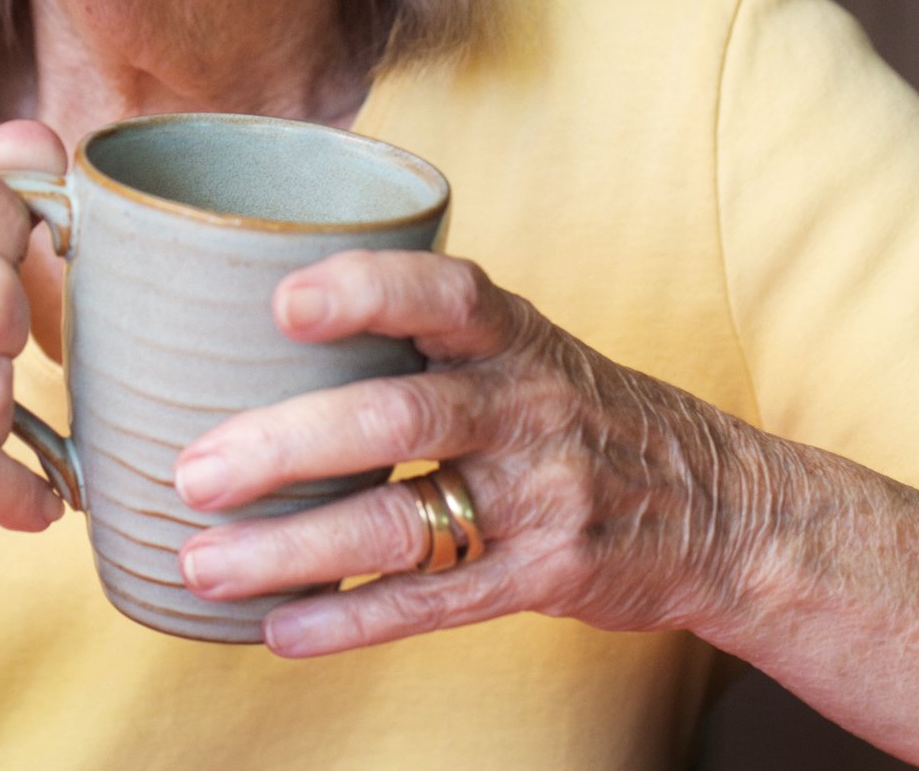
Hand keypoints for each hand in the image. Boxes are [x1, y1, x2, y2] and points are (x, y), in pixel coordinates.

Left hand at [169, 251, 775, 657]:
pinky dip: (350, 617)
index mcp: (512, 334)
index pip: (443, 294)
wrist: (726, 511)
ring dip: (292, 549)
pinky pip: (434, 602)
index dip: (364, 290)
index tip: (282, 303)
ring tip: (203, 564)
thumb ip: (419, 332)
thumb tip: (248, 319)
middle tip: (192, 472)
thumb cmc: (579, 411)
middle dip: (286, 446)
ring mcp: (541, 497)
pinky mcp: (547, 576)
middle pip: (398, 417)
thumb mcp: (524, 345)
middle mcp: (528, 406)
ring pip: (402, 523)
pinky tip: (279, 628)